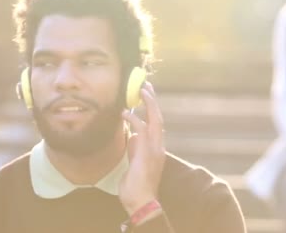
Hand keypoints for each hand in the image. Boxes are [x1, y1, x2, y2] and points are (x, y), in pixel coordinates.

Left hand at [120, 82, 165, 216]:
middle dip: (153, 100)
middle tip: (146, 84)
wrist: (141, 200)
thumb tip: (132, 135)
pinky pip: (142, 131)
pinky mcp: (147, 153)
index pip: (156, 122)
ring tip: (141, 90)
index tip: (146, 93)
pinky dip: (135, 119)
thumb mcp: (135, 161)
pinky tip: (126, 112)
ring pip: (155, 120)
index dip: (152, 107)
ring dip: (149, 104)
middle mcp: (159, 145)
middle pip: (159, 116)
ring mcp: (155, 149)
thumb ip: (135, 147)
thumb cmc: (137, 183)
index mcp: (157, 147)